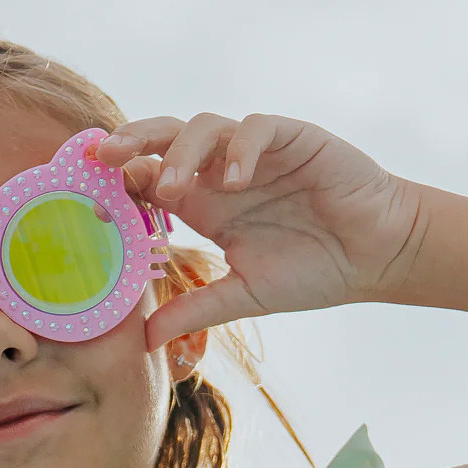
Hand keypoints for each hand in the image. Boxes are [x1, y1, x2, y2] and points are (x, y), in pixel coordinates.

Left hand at [95, 113, 426, 352]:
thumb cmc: (314, 269)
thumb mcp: (244, 296)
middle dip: (133, 141)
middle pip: (165, 138)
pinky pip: (257, 128)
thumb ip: (196, 310)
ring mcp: (256, 151)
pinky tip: (237, 180)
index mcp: (205, 202)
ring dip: (183, 150)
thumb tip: (144, 342)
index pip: (150, 177)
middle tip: (105, 157)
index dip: (121, 180)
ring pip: (205, 126)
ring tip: (174, 186)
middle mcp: (222, 171)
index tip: (89, 195)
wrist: (378, 255)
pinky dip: (242, 148)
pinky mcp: (293, 138)